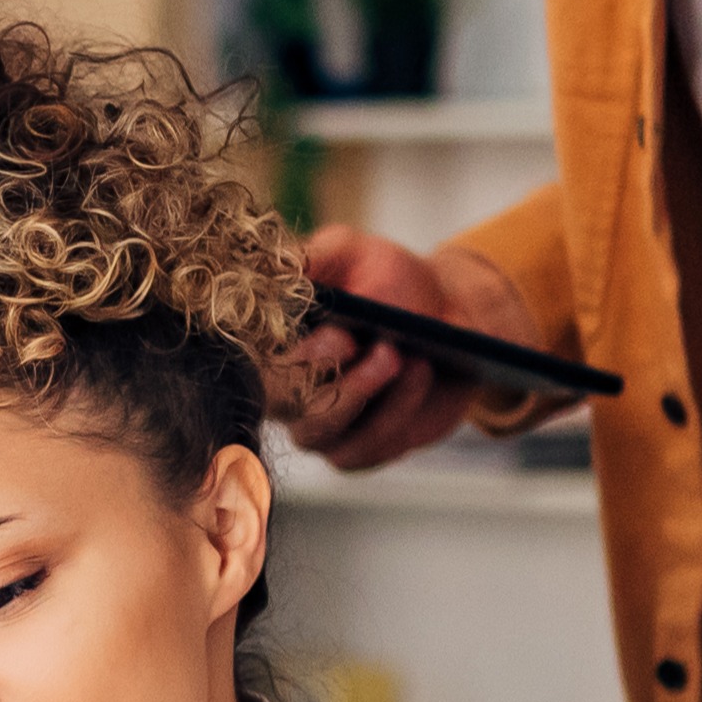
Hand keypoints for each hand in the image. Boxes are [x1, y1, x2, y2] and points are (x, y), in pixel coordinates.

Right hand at [279, 231, 552, 470]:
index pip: (257, 364)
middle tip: (388, 351)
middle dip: (339, 381)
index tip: (340, 337)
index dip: (292, 358)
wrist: (445, 312)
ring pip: (326, 433)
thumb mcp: (349, 252)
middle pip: (289, 407)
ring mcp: (318, 425)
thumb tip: (277, 271)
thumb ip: (310, 259)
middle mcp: (282, 391)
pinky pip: (367, 448)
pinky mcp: (359, 449)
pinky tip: (422, 376)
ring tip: (415, 360)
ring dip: (373, 398)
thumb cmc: (386, 278)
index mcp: (267, 343)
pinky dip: (398, 413)